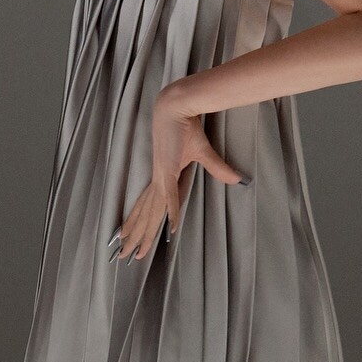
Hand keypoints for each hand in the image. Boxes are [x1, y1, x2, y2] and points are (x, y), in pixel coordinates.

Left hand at [112, 85, 246, 261]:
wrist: (180, 104)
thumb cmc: (186, 124)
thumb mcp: (204, 152)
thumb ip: (219, 169)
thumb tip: (237, 180)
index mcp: (162, 177)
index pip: (149, 206)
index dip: (141, 223)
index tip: (132, 239)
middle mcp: (158, 180)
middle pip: (145, 214)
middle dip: (135, 236)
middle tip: (123, 257)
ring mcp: (161, 176)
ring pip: (150, 212)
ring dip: (142, 233)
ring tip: (131, 253)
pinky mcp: (168, 170)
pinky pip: (170, 198)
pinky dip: (171, 214)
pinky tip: (169, 231)